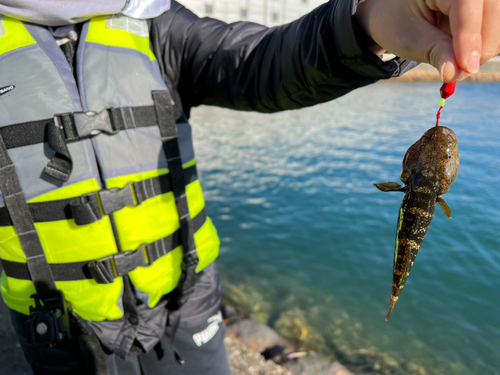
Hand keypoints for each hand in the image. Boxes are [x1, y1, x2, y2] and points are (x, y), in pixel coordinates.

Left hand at [356, 0, 499, 81]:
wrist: (394, 13)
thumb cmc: (398, 22)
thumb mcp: (409, 38)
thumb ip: (435, 51)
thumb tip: (456, 72)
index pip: (467, 5)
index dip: (469, 37)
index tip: (467, 68)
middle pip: (492, 11)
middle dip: (481, 46)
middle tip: (460, 73)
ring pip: (498, 22)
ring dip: (484, 49)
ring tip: (457, 64)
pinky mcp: (485, 8)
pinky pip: (496, 29)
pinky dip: (485, 46)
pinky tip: (465, 55)